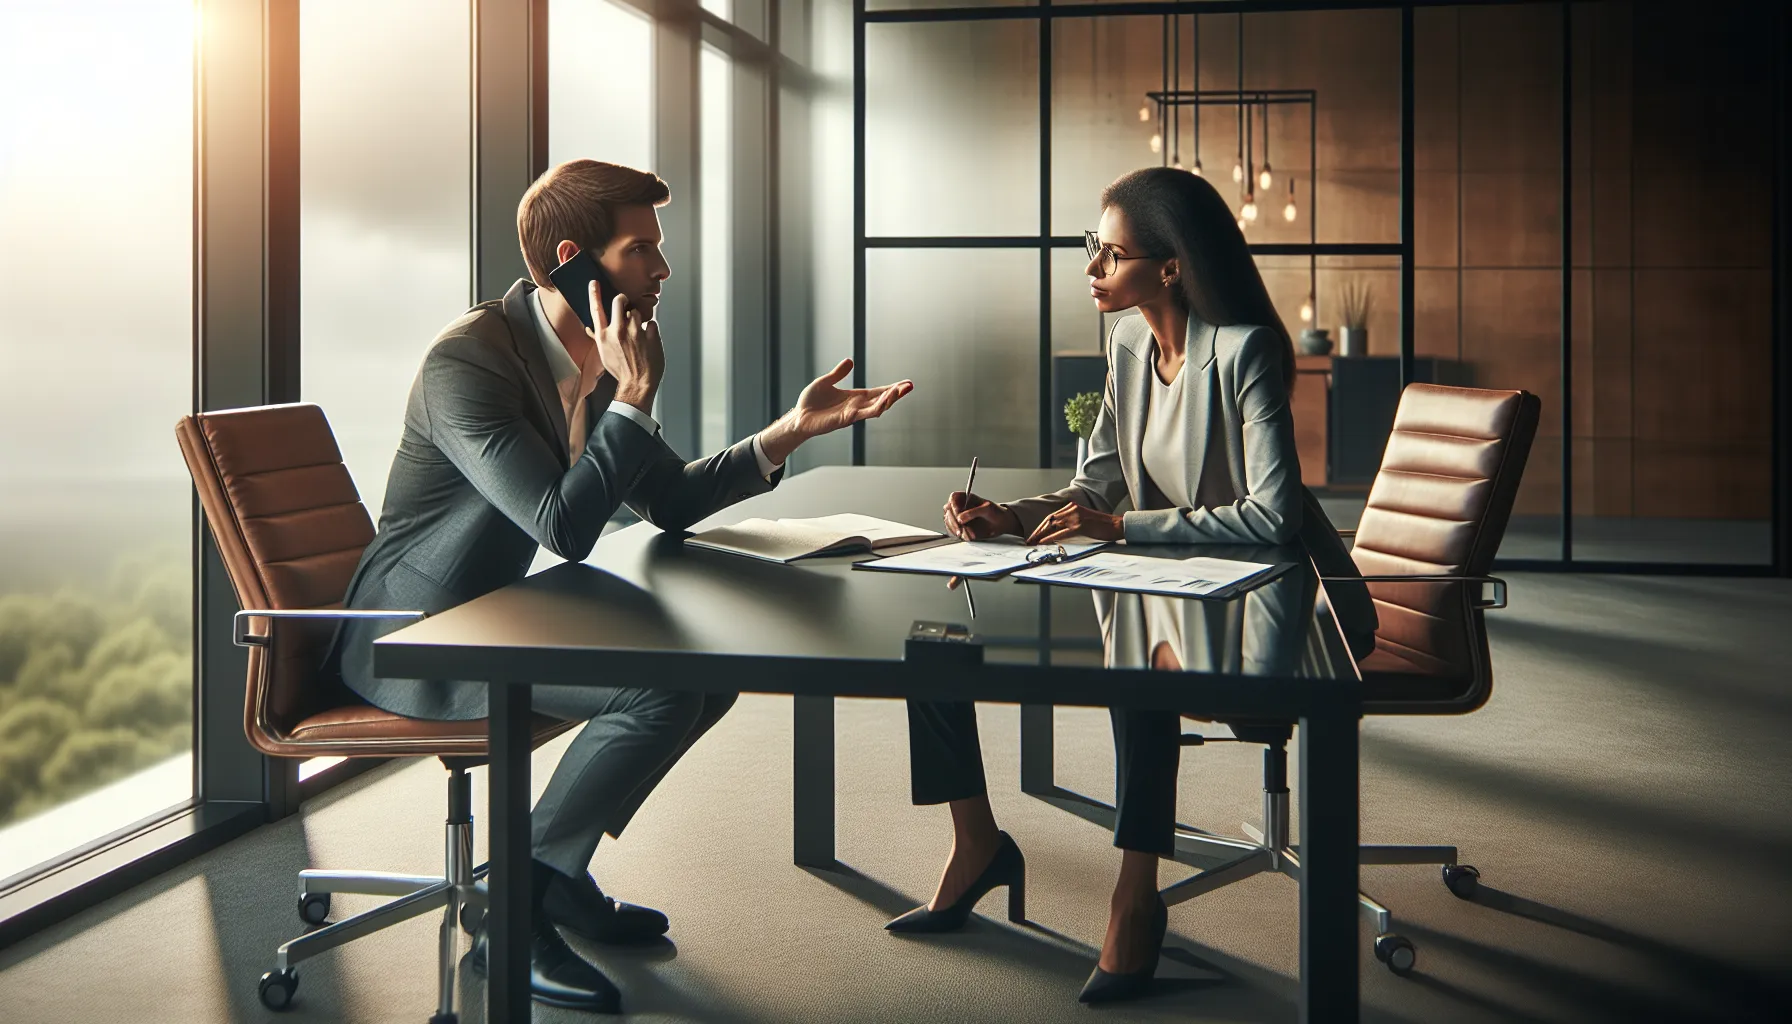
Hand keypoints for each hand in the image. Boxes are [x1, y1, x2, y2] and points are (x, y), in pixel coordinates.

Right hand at [590, 281, 663, 411]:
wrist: (637, 384)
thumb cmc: (620, 371)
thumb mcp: (604, 354)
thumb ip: (599, 338)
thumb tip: (590, 328)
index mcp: (604, 337)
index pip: (596, 310)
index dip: (594, 294)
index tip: (594, 283)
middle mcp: (618, 332)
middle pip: (619, 301)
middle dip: (623, 300)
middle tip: (626, 305)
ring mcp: (635, 333)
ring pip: (637, 312)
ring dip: (639, 319)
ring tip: (639, 333)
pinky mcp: (651, 336)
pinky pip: (652, 323)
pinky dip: (651, 330)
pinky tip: (649, 340)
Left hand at [758, 358, 913, 463]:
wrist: (798, 418)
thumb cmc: (810, 403)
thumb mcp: (825, 382)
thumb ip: (838, 373)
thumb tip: (850, 361)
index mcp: (855, 398)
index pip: (878, 393)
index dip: (892, 388)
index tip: (906, 383)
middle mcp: (856, 407)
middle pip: (882, 401)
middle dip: (896, 394)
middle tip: (909, 386)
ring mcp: (852, 414)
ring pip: (875, 409)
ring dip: (888, 401)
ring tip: (899, 391)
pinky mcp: (844, 420)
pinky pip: (862, 414)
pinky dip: (872, 409)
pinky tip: (881, 403)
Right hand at [943, 491, 1020, 539]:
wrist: (1001, 523)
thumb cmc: (996, 512)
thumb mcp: (987, 509)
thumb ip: (973, 512)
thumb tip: (960, 518)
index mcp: (966, 498)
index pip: (953, 498)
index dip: (953, 505)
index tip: (958, 513)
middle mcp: (960, 507)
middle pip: (948, 512)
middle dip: (954, 522)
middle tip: (961, 528)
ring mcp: (959, 518)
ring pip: (949, 523)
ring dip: (957, 530)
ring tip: (969, 534)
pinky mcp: (961, 528)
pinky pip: (954, 532)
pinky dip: (961, 535)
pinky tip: (969, 536)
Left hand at [1023, 502, 1122, 544]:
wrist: (1117, 526)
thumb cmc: (1101, 527)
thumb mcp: (1083, 521)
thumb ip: (1070, 524)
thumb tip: (1056, 535)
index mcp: (1072, 507)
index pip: (1052, 517)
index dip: (1041, 527)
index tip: (1033, 536)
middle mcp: (1072, 509)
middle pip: (1049, 520)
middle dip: (1037, 531)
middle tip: (1028, 541)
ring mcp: (1076, 517)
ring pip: (1052, 525)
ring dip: (1040, 535)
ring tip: (1032, 543)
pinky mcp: (1080, 526)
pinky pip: (1061, 533)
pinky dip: (1049, 538)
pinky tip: (1042, 543)